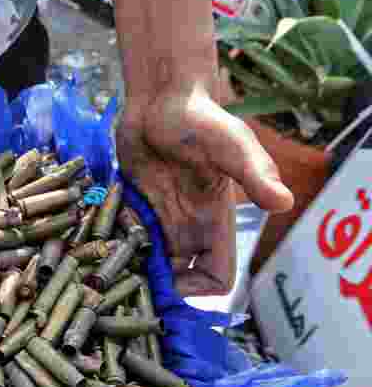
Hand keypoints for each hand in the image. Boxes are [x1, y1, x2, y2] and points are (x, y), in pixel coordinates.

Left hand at [115, 80, 293, 296]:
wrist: (161, 98)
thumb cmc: (201, 117)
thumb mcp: (231, 144)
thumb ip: (254, 173)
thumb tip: (284, 203)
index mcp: (214, 223)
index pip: (217, 277)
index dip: (198, 288)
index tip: (170, 279)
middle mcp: (188, 227)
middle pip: (178, 279)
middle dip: (157, 285)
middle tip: (129, 274)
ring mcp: (160, 218)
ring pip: (148, 263)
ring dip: (132, 267)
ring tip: (111, 258)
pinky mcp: (134, 207)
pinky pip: (125, 240)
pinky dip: (114, 245)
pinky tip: (101, 237)